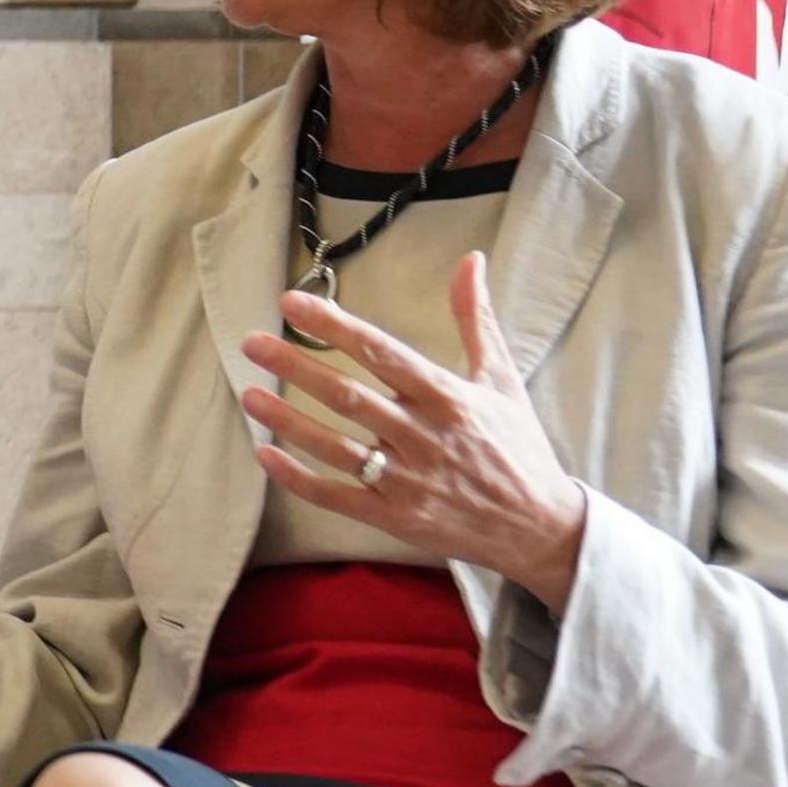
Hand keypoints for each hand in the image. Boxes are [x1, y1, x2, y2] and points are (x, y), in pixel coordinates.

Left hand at [238, 252, 589, 608]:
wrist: (539, 526)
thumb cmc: (517, 445)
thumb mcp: (501, 378)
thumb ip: (476, 319)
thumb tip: (470, 260)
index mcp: (449, 398)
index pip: (382, 353)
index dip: (335, 327)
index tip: (292, 304)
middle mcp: (424, 436)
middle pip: (348, 395)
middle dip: (296, 366)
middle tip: (252, 342)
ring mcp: (407, 480)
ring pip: (334, 446)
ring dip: (287, 420)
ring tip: (248, 393)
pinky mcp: (394, 517)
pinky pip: (334, 495)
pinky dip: (296, 477)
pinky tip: (264, 452)